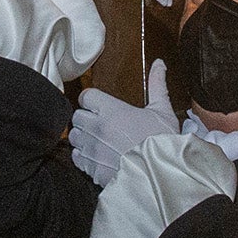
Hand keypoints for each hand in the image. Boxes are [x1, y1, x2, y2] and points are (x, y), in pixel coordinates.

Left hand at [69, 61, 175, 186]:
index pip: (86, 96)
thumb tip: (159, 63)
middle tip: (101, 124)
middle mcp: (96, 128)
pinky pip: (77, 157)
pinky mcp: (91, 168)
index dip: (93, 100)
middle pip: (77, 116)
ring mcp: (91, 149)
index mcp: (111, 110)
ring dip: (83, 137)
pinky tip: (97, 156)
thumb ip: (157, 84)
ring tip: (98, 141)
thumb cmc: (163, 142)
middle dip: (87, 119)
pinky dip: (84, 156)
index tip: (101, 106)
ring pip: (74, 137)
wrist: (161, 174)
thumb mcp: (162, 110)